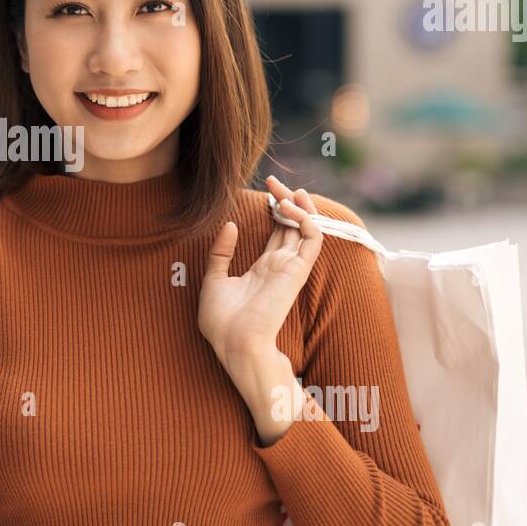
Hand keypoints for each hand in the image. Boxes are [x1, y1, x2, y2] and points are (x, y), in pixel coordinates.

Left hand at [198, 176, 323, 368]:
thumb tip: (231, 225)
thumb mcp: (214, 279)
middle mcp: (281, 265)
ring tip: (284, 190)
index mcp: (263, 268)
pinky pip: (313, 239)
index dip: (275, 209)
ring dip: (300, 205)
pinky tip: (287, 208)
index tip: (265, 191)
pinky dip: (305, 219)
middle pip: (293, 225)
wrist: (234, 344)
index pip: (278, 232)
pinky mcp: (297, 271)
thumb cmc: (222, 322)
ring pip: (308, 228)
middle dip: (286, 200)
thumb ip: (222, 252)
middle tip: (273, 181)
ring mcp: (291, 267)